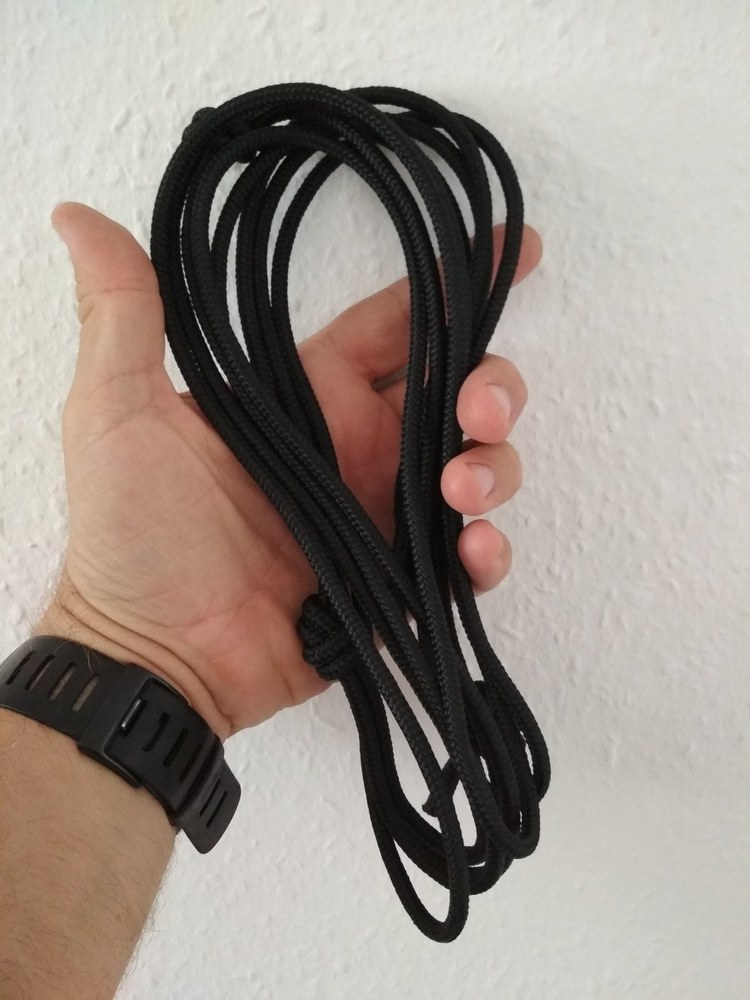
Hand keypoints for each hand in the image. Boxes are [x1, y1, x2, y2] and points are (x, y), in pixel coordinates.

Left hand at [34, 203, 540, 737]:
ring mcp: (384, 516)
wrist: (156, 658)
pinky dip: (486, 551)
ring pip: (478, 467)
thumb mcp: (117, 413)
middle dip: (492, 387)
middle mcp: (360, 449)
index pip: (397, 324)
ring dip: (495, 467)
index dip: (454, 281)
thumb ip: (123, 317)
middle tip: (479, 410)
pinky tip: (472, 549)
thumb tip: (79, 218)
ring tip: (459, 489)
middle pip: (459, 392)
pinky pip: (466, 558)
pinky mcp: (400, 582)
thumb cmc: (132, 537)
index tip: (514, 248)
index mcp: (311, 399)